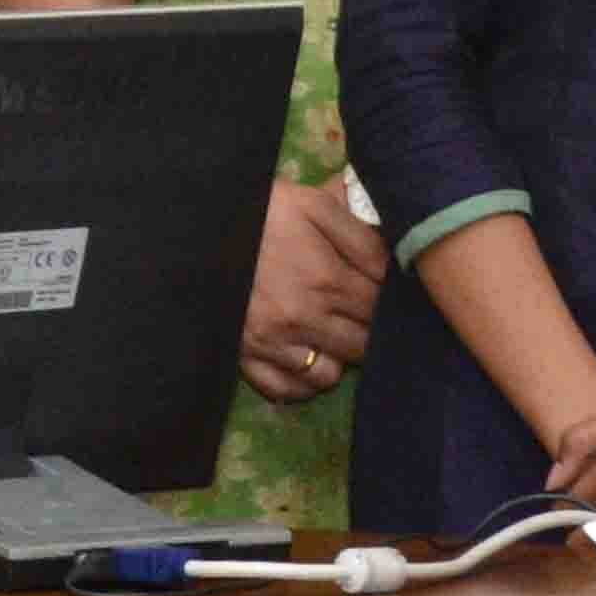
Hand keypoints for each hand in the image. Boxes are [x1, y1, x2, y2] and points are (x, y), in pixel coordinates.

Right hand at [239, 178, 389, 410]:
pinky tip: (304, 358)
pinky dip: (300, 382)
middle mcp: (302, 319)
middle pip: (360, 348)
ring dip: (336, 359)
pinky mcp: (244, 355)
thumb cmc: (261, 211)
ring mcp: (271, 343)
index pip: (379, 310)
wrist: (199, 226)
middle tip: (360, 317)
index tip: (386, 300)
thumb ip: (360, 237)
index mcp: (326, 280)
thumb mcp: (313, 206)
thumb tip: (396, 271)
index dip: (389, 306)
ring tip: (331, 337)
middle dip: (368, 334)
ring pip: (326, 376)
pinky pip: (284, 389)